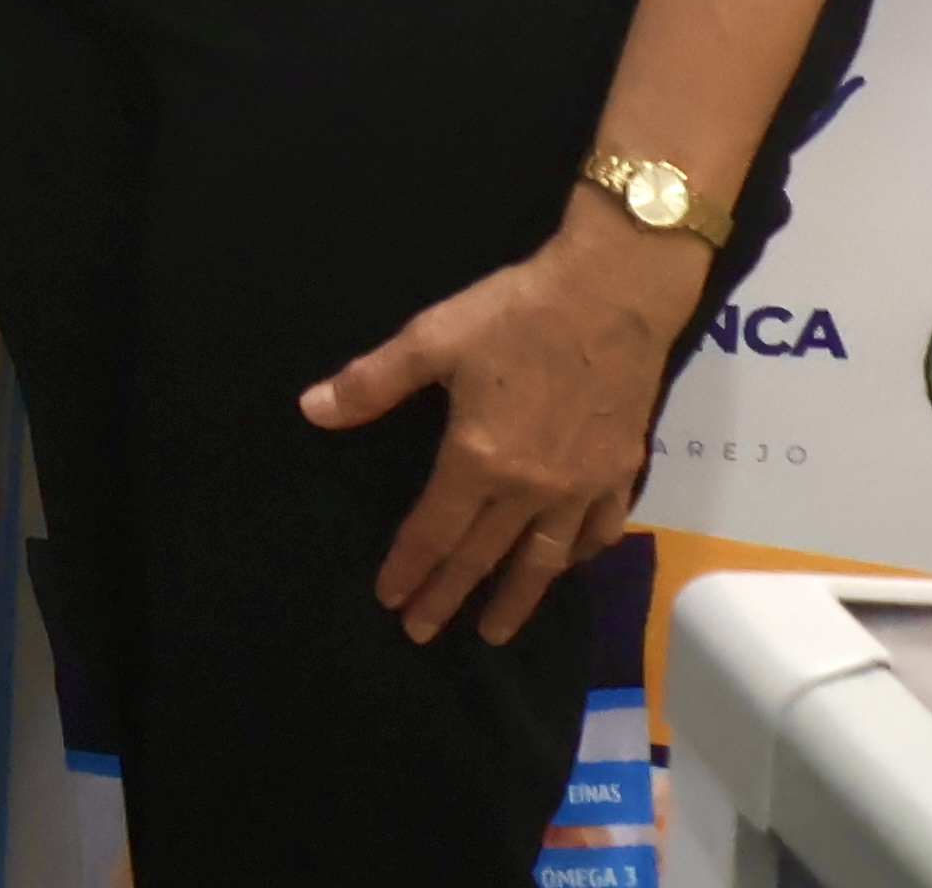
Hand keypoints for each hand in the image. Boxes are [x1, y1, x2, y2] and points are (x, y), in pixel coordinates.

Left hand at [299, 202, 706, 645]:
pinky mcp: (620, 473)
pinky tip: (566, 566)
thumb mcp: (431, 338)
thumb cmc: (517, 315)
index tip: (390, 600)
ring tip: (494, 632)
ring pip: (544, 560)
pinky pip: (597, 531)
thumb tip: (311, 410)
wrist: (612, 296)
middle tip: (423, 633)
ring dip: (516, 599)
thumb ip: (371, 383)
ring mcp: (581, 487)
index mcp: (478, 460)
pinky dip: (578, 557)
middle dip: (449, 596)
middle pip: (482, 556)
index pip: (433, 529)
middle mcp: (531, 488)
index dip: (409, 567)